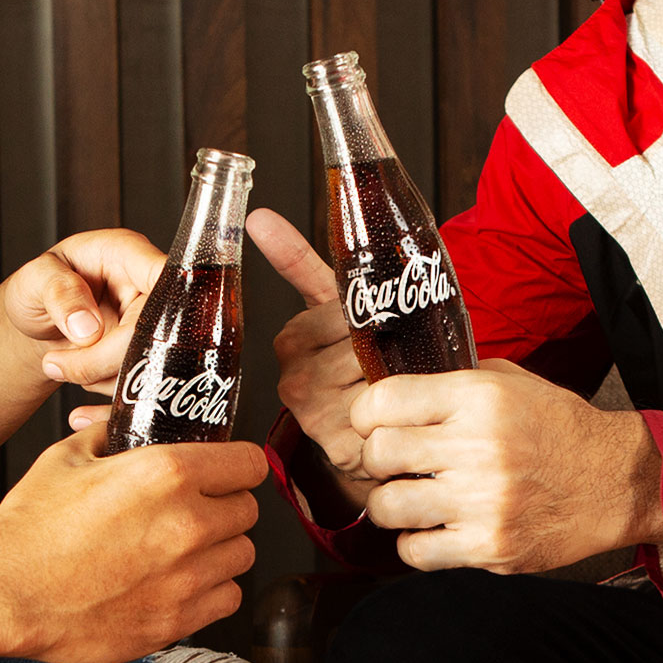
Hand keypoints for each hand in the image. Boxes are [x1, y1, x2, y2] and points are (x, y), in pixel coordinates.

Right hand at [0, 423, 264, 662]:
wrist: (4, 590)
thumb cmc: (29, 526)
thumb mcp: (68, 457)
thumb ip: (110, 437)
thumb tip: (123, 428)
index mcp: (167, 473)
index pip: (249, 463)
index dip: (238, 466)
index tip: (228, 472)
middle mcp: (188, 523)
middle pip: (247, 511)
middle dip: (225, 506)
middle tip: (195, 511)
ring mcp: (186, 577)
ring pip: (241, 556)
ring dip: (220, 550)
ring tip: (184, 550)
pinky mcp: (177, 620)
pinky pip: (227, 598)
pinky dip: (212, 590)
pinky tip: (180, 582)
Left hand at [3, 229, 163, 394]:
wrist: (38, 321)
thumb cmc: (40, 287)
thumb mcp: (34, 279)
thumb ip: (59, 293)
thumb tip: (88, 328)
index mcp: (127, 254)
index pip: (162, 275)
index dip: (160, 304)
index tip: (128, 332)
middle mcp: (147, 289)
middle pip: (154, 331)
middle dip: (103, 358)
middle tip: (56, 364)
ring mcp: (151, 327)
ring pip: (148, 365)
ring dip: (101, 377)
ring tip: (61, 363)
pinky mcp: (145, 359)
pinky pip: (142, 386)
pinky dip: (108, 395)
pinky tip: (80, 391)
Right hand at [245, 208, 375, 509]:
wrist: (359, 431)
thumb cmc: (351, 360)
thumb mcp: (328, 307)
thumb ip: (296, 260)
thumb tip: (257, 216)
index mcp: (291, 341)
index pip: (344, 314)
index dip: (373, 315)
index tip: (386, 322)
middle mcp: (294, 380)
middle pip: (362, 344)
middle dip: (390, 344)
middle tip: (404, 350)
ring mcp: (314, 417)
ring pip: (377, 375)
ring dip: (401, 372)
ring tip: (405, 374)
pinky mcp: (340, 447)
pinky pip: (386, 411)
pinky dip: (404, 403)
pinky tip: (403, 403)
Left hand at [352, 359, 662, 573]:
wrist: (618, 481)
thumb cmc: (557, 429)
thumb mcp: (511, 382)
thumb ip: (451, 381)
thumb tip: (391, 389)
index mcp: (478, 398)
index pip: (384, 400)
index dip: (365, 415)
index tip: (371, 424)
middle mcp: (478, 447)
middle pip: (378, 453)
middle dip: (376, 459)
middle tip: (394, 464)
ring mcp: (484, 502)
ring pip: (388, 506)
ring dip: (391, 504)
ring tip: (411, 497)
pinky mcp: (491, 547)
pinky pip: (415, 552)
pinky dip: (414, 543)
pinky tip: (432, 529)